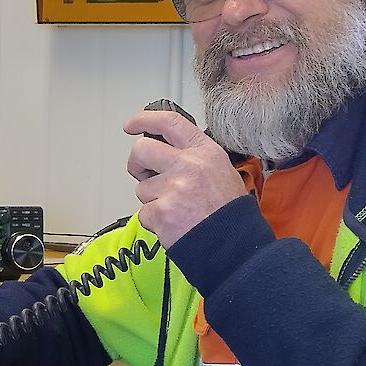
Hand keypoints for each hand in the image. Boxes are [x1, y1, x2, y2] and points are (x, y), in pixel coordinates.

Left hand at [123, 110, 246, 244]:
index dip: (145, 119)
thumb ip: (194, 157)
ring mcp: (173, 189)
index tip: (132, 125)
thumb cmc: (229, 212)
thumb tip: (164, 150)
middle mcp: (188, 165)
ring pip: (141, 187)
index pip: (169, 122)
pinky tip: (174, 224)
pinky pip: (144, 213)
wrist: (233, 246)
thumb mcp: (221, 170)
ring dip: (152, 199)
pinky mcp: (161, 212)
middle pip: (141, 149)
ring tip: (176, 209)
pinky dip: (154, 221)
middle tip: (143, 174)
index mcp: (204, 152)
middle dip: (136, 163)